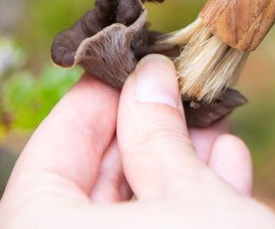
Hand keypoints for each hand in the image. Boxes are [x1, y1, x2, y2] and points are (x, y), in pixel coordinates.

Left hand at [0, 55, 274, 227]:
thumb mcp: (187, 195)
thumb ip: (158, 131)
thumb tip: (149, 75)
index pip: (48, 154)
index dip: (95, 100)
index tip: (134, 61)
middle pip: (88, 187)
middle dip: (145, 132)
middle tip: (183, 86)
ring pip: (127, 220)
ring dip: (175, 166)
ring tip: (215, 120)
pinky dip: (186, 210)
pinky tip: (227, 167)